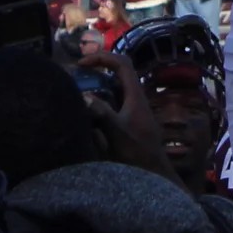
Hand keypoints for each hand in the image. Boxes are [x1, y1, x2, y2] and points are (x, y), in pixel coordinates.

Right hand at [80, 51, 178, 179]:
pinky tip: (87, 112)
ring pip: (116, 87)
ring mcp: (134, 108)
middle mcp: (136, 98)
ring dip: (98, 84)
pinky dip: (100, 99)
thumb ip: (102, 115)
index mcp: (135, 96)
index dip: (102, 58)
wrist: (153, 174)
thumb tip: (84, 96)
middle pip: (119, 72)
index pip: (122, 64)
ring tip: (79, 89)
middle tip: (79, 72)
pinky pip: (114, 101)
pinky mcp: (130, 120)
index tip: (82, 63)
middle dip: (99, 67)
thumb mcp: (118, 135)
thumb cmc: (137, 154)